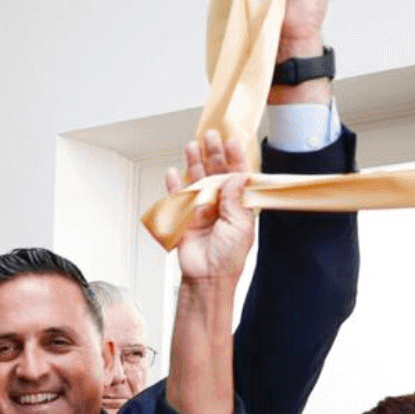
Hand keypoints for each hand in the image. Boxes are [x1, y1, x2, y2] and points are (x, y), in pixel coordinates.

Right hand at [168, 131, 255, 285]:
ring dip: (195, 163)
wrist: (207, 278)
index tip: (232, 142)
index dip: (235, 158)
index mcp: (238, 206)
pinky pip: (177, 198)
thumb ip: (235, 199)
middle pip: (217, 173)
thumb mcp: (240, 225)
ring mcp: (201, 210)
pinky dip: (175, 185)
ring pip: (198, 181)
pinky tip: (174, 172)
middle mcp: (220, 205)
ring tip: (192, 146)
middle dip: (213, 153)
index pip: (237, 176)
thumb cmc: (228, 258)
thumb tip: (235, 176)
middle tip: (210, 136)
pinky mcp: (184, 218)